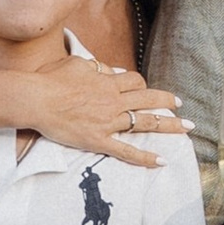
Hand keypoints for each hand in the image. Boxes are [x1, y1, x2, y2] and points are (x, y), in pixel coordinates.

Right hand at [18, 58, 188, 166]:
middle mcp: (113, 101)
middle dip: (167, 101)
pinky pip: (126, 150)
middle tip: (179, 104)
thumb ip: (93, 66)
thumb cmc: (50, 79)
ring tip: (186, 128)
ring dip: (169, 125)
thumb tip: (104, 68)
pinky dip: (145, 157)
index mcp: (107, 81)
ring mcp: (108, 121)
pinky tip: (161, 161)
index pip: (134, 81)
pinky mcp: (99, 140)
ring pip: (145, 122)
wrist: (37, 99)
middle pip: (148, 99)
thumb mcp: (75, 64)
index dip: (141, 84)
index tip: (144, 88)